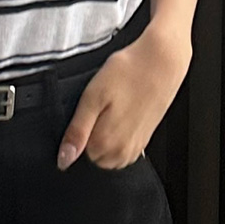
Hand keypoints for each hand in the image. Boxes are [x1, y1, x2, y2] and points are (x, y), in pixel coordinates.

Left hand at [56, 24, 191, 170]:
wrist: (160, 63)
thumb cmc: (127, 74)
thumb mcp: (92, 98)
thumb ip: (77, 132)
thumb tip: (64, 160)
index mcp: (105, 144)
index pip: (74, 155)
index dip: (76, 132)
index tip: (86, 112)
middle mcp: (122, 153)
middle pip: (90, 155)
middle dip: (90, 134)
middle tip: (99, 108)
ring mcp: (134, 148)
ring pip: (106, 153)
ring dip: (104, 134)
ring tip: (112, 108)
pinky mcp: (143, 141)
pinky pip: (120, 147)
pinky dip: (117, 133)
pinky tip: (122, 111)